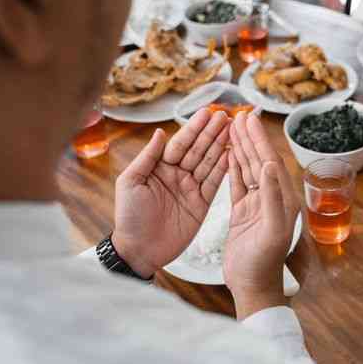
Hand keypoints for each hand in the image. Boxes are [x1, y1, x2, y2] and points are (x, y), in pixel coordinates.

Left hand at [112, 109, 229, 277]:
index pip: (180, 143)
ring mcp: (191, 189)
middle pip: (198, 150)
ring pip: (209, 163)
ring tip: (233, 131)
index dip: (194, 128)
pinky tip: (233, 155)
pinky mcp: (201, 204)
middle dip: (211, 133)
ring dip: (221, 146)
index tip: (207, 113)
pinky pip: (215, 184)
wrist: (139, 250)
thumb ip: (147, 157)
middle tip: (226, 116)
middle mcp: (177, 175)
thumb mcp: (131, 182)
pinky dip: (224, 170)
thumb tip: (160, 132)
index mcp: (160, 167)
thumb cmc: (129, 217)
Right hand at [224, 113, 299, 319]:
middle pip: (260, 161)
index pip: (271, 163)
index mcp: (283, 200)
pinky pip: (237, 185)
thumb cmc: (263, 263)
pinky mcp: (242, 213)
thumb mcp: (271, 230)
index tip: (249, 120)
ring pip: (248, 170)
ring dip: (242, 148)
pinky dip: (233, 168)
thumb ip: (271, 197)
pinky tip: (228, 154)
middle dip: (251, 138)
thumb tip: (267, 165)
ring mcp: (256, 205)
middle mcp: (272, 199)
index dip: (260, 141)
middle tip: (240, 115)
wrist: (251, 287)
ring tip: (233, 127)